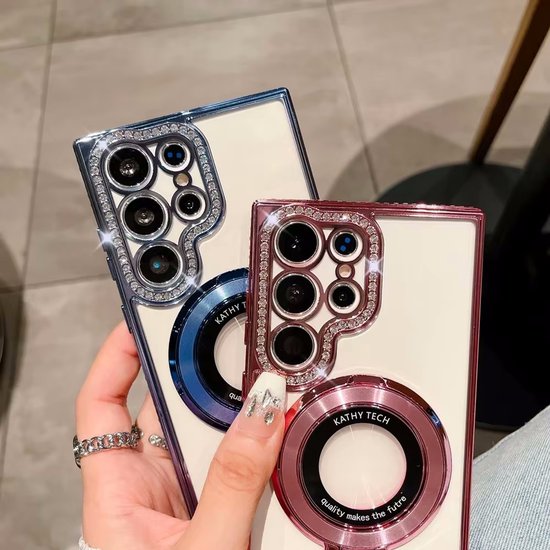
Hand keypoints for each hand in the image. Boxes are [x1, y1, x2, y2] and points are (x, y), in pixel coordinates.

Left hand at [76, 322, 285, 549]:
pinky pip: (234, 460)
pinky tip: (276, 435)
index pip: (101, 404)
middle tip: (228, 349)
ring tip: (264, 397)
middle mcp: (147, 489)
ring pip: (205, 433)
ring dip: (235, 415)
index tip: (141, 321)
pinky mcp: (216, 507)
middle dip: (198, 378)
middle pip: (165, 409)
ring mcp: (183, 497)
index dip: (117, 356)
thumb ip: (231, 485)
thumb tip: (261, 416)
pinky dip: (255, 443)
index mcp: (117, 494)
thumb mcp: (203, 547)